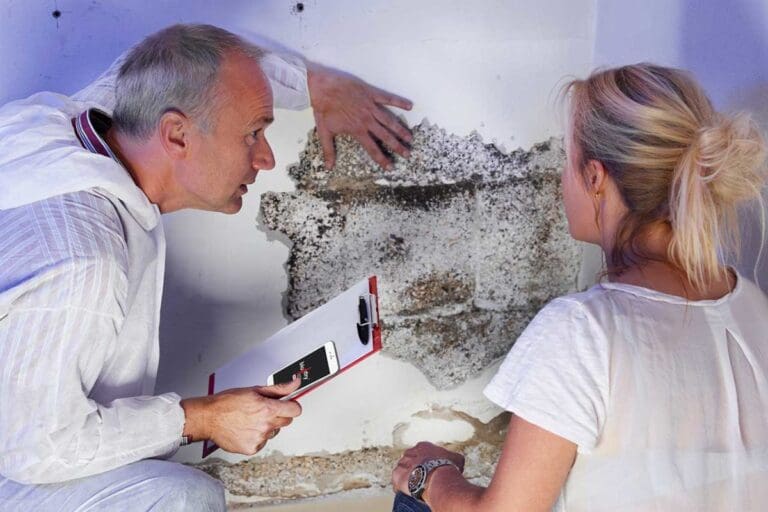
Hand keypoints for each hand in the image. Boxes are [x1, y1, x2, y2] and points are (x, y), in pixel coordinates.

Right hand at [180, 378, 301, 454]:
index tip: (287, 404)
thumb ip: (278, 389)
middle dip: (279, 415)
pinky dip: (257, 436)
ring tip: (250, 419)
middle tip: (264, 410)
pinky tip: (246, 429)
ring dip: (267, 426)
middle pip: (286, 421)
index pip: (295, 410)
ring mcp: (259, 439)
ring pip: (274, 432)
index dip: (291, 405)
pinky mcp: (252, 448)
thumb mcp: (254, 390)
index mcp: (267, 409)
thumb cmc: (227, 403)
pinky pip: (263, 442)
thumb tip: (294, 384)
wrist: (208, 418)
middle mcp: (265, 426)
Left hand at [307, 62, 412, 169]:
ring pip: (389, 120)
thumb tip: (328, 167)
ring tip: (410, 138)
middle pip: (386, 136)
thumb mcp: (324, 131)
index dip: (382, 159)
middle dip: (397, 146)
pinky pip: (388, 98)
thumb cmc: (322, 109)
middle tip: (407, 154)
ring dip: (401, 130)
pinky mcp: (371, 93)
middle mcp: (367, 120)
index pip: (372, 148)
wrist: (321, 87)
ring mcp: (370, 106)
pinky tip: (410, 106)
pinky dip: (399, 102)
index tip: (390, 167)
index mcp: (357, 130)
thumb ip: (329, 150)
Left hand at [391, 441, 464, 495]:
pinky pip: (396, 480)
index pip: (420, 451)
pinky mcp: (398, 476)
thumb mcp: (456, 458)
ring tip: (415, 484)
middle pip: (409, 459)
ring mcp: (403, 464)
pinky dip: (399, 486)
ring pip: (402, 469)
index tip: (429, 468)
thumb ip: (453, 457)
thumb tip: (458, 459)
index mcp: (423, 446)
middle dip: (414, 467)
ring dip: (407, 476)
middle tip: (422, 477)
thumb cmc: (448, 467)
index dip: (425, 461)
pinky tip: (407, 490)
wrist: (438, 477)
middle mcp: (411, 453)